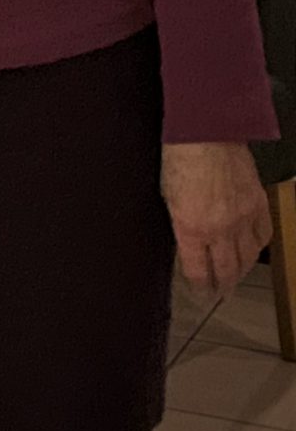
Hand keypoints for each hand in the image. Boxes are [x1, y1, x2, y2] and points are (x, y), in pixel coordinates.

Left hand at [162, 141, 272, 297]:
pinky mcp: (258, 204)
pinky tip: (254, 251)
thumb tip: (185, 242)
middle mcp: (221, 229)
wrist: (206, 135)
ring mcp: (243, 218)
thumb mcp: (167, 198)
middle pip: (227, 269)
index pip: (198, 270)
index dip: (200, 285)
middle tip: (221, 295)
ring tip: (236, 278)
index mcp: (192, 229)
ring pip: (248, 256)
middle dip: (223, 285)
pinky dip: (259, 247)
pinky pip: (263, 234)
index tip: (200, 293)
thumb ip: (179, 224)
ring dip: (242, 271)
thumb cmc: (178, 160)